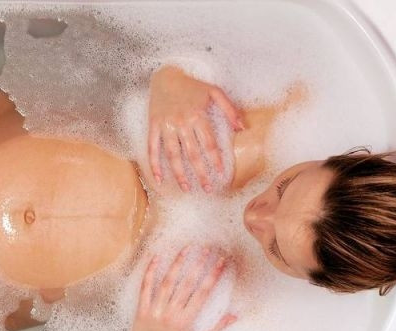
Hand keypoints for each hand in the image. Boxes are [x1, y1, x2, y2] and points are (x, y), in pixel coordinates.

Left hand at [129, 246, 236, 330]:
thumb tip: (235, 316)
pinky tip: (156, 257)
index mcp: (186, 322)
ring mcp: (155, 311)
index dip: (213, 276)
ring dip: (177, 264)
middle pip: (187, 284)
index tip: (222, 262)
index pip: (203, 293)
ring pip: (167, 283)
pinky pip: (145, 288)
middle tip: (207, 248)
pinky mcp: (141, 309)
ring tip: (187, 248)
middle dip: (198, 265)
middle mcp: (171, 314)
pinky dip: (150, 272)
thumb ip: (216, 329)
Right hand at [148, 66, 243, 192]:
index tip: (220, 174)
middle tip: (207, 188)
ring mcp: (166, 126)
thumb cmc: (192, 85)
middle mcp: (182, 123)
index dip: (215, 160)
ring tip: (186, 188)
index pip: (208, 144)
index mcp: (198, 116)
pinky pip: (153, 148)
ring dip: (179, 173)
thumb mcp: (214, 92)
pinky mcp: (153, 127)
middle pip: (192, 154)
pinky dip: (154, 164)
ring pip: (173, 155)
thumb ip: (229, 110)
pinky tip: (158, 179)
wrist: (165, 76)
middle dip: (201, 173)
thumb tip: (242, 128)